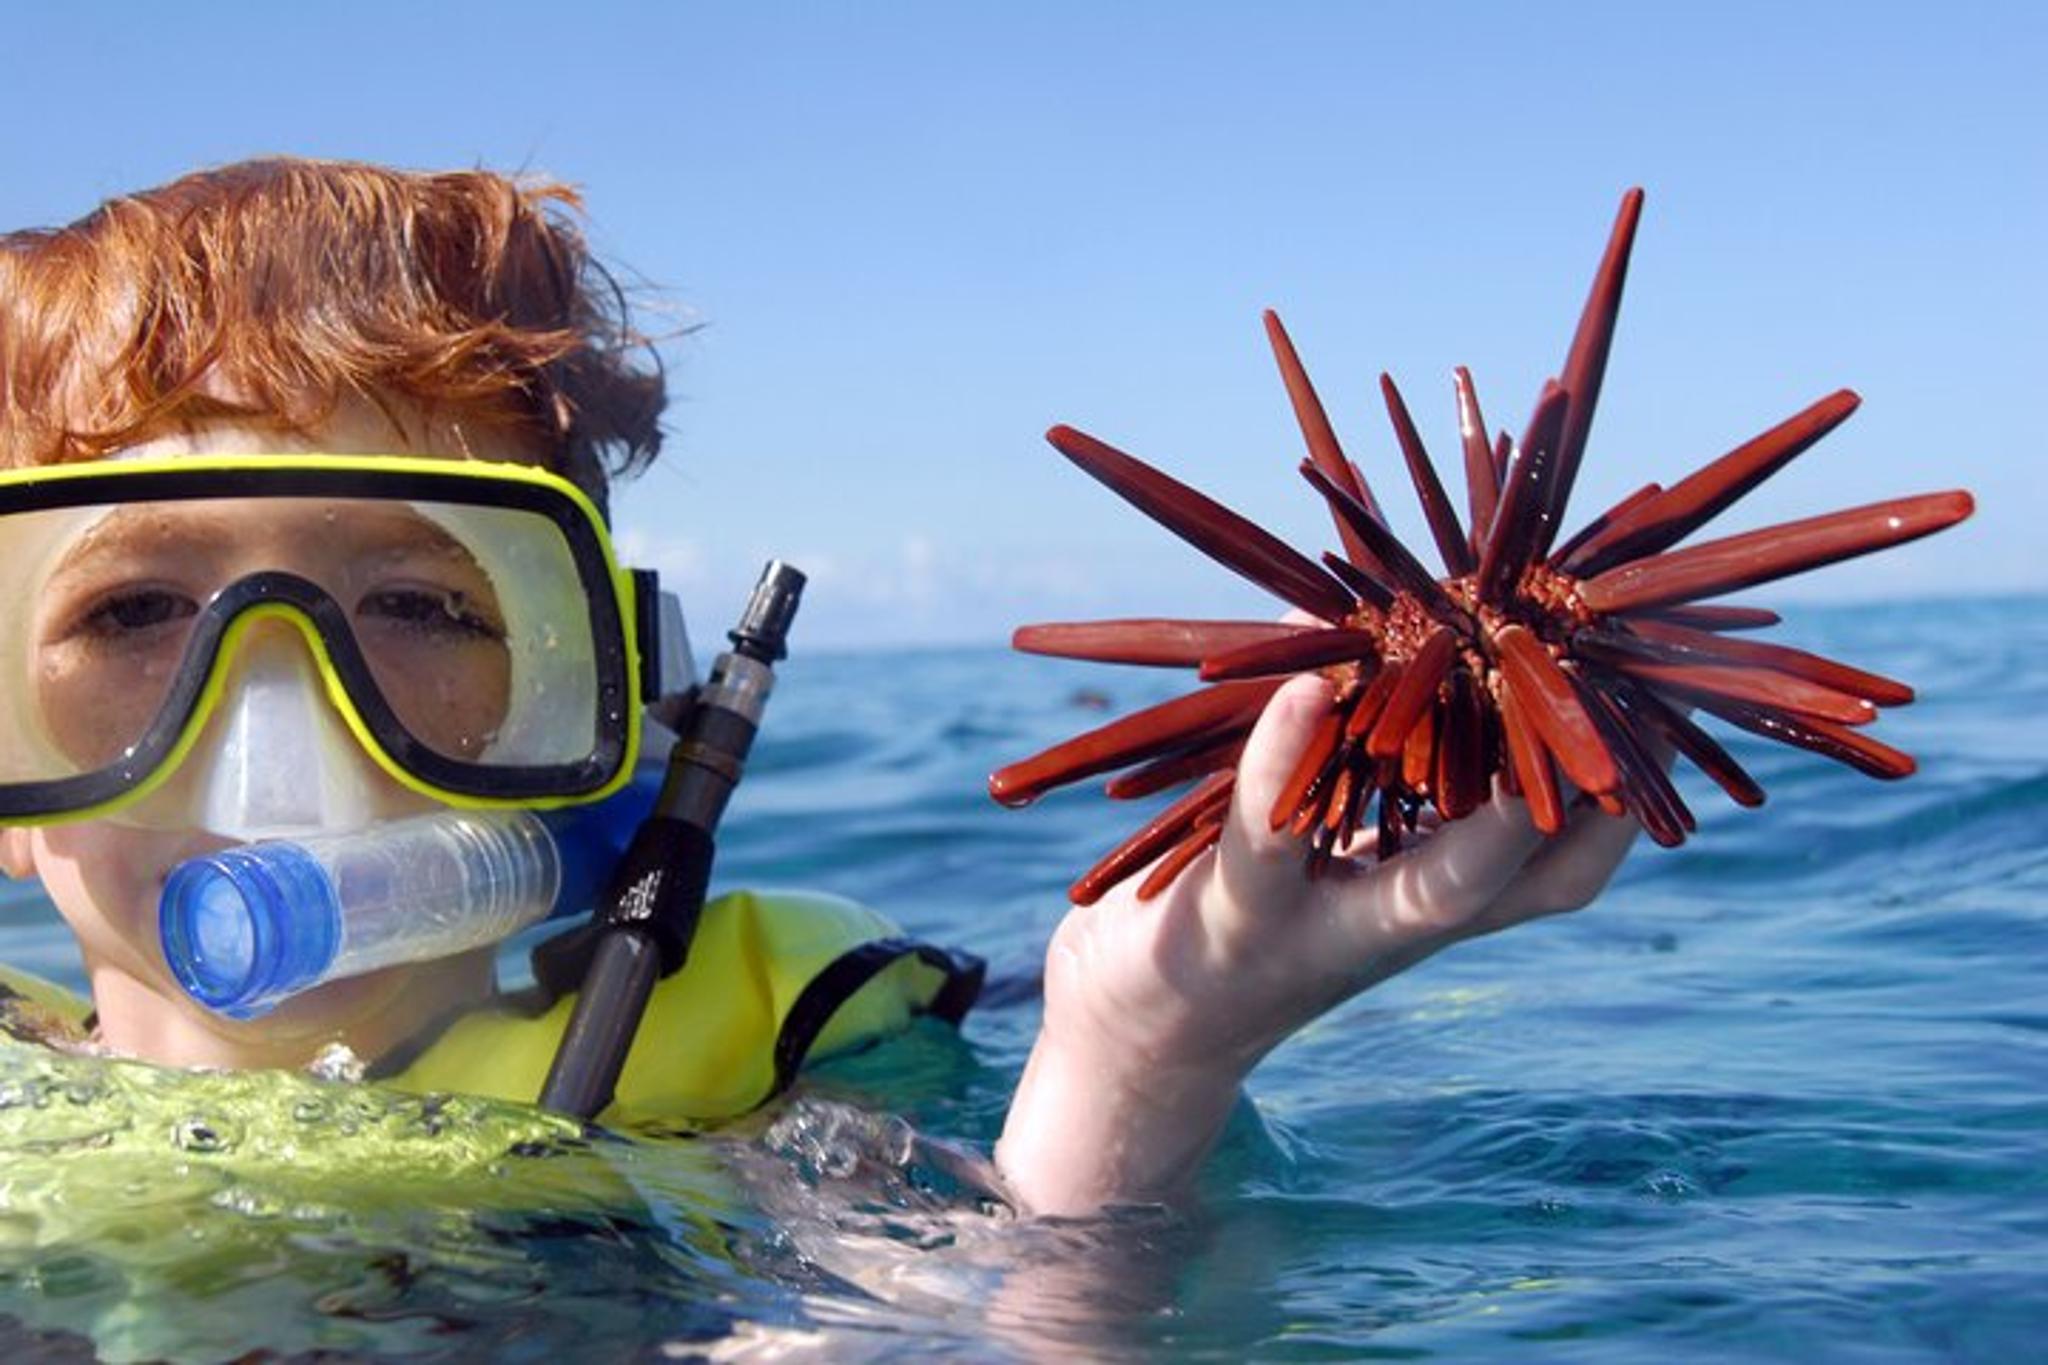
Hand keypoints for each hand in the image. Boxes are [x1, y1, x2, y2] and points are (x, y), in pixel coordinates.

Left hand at [995, 673, 1642, 1215]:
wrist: (1137, 1031)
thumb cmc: (1228, 898)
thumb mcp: (1301, 813)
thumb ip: (1337, 725)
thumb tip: (1369, 607)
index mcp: (1430, 892)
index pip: (1561, 858)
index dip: (1621, 796)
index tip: (1654, 710)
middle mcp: (1398, 927)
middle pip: (1533, 884)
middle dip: (1589, 801)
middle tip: (1619, 707)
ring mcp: (1323, 936)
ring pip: (1435, 887)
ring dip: (1487, 803)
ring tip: (1506, 691)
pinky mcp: (1229, 919)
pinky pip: (1269, 838)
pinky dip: (1286, 763)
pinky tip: (1305, 694)